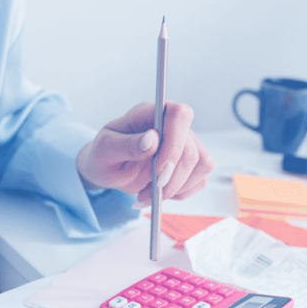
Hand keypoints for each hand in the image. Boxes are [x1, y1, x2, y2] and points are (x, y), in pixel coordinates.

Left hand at [77, 101, 213, 205]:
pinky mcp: (190, 163)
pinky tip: (159, 194)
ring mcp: (185, 144)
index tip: (158, 169)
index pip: (179, 115)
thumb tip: (152, 139)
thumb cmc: (104, 154)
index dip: (174, 143)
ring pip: (202, 165)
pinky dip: (180, 193)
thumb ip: (127, 144)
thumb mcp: (105, 150)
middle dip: (171, 178)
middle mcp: (172, 126)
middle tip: (147, 191)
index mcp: (151, 114)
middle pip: (192, 150)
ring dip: (176, 188)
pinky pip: (200, 179)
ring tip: (148, 193)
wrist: (108, 169)